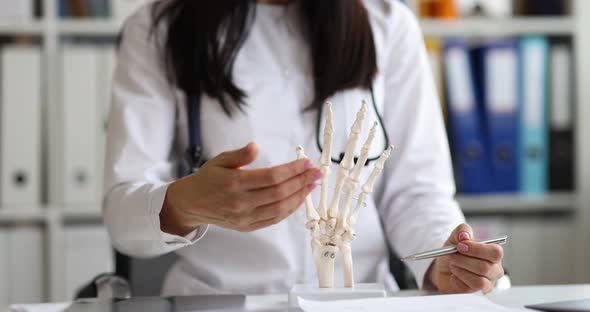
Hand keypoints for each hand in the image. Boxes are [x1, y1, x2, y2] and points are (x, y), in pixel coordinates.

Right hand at [160, 143, 321, 234]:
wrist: (191, 204)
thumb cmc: (208, 179)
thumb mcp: (219, 161)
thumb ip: (239, 155)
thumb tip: (255, 146)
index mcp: (234, 183)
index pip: (272, 177)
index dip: (292, 170)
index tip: (307, 162)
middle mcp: (241, 203)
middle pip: (280, 193)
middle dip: (302, 182)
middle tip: (317, 172)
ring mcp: (245, 217)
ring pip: (280, 208)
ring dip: (300, 196)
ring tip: (312, 185)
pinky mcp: (247, 227)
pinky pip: (274, 219)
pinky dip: (289, 209)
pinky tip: (299, 199)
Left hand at [427, 224, 504, 293]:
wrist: (443, 267)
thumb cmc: (455, 252)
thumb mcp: (455, 237)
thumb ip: (462, 230)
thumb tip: (465, 235)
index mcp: (493, 254)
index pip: (495, 252)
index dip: (477, 249)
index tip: (460, 246)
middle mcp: (494, 270)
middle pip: (485, 268)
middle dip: (463, 260)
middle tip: (451, 255)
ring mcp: (487, 284)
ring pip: (478, 281)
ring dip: (460, 271)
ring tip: (453, 265)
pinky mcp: (476, 293)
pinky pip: (467, 289)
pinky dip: (456, 280)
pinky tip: (454, 275)